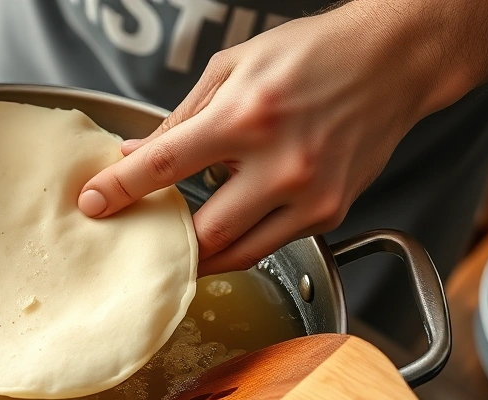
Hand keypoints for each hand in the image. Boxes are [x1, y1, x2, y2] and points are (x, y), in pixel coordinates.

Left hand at [77, 2, 449, 277]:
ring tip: (178, 249)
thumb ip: (181, 117)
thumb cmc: (312, 56)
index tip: (94, 205)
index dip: (122, 189)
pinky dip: (243, 243)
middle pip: (205, 230)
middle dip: (167, 241)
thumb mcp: (234, 69)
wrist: (394, 61)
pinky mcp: (333, 211)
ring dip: (203, 256)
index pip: (167, 164)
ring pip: (240, 252)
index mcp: (246, 116)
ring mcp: (312, 193)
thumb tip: (135, 152)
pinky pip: (274, 244)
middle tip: (142, 238)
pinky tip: (227, 230)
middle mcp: (281, 161)